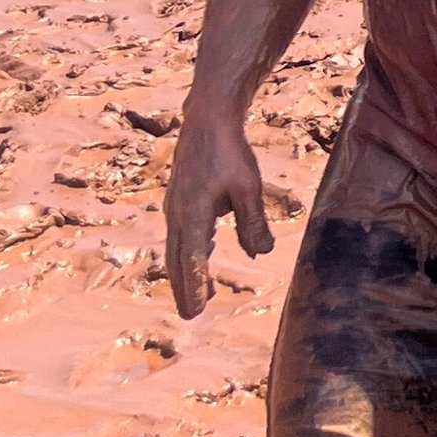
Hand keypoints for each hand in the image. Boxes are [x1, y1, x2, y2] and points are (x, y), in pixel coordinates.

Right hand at [164, 117, 273, 319]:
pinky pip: (182, 233)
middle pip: (178, 260)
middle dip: (184, 287)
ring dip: (187, 271)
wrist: (207, 121)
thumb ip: (253, 223)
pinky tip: (203, 254)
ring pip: (178, 248)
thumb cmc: (230, 153)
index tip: (195, 311)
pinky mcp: (180, 200)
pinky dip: (190, 251)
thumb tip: (260, 254)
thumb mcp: (248, 189)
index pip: (192, 259)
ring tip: (200, 294)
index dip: (193, 286)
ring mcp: (175, 207)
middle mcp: (177, 214)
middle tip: (191, 314)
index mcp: (192, 214)